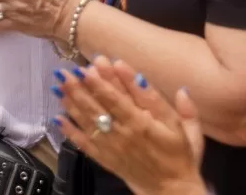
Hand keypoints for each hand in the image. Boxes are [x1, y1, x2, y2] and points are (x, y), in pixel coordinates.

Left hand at [55, 57, 206, 194]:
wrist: (171, 191)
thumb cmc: (180, 156)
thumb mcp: (187, 131)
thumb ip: (185, 110)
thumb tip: (180, 88)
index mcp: (143, 124)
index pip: (120, 98)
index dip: (106, 80)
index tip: (94, 62)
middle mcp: (124, 134)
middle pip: (99, 106)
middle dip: (82, 86)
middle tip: (68, 70)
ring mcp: (111, 146)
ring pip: (88, 120)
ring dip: (72, 101)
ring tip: (59, 85)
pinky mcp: (104, 158)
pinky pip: (83, 143)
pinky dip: (70, 130)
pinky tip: (57, 117)